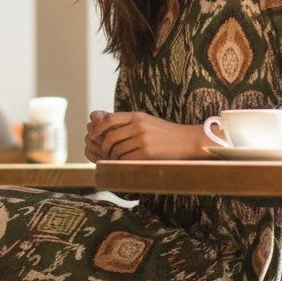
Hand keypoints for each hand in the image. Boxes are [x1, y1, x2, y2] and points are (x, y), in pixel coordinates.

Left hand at [85, 110, 208, 160]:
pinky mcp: (147, 153)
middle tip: (104, 154)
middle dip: (104, 147)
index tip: (93, 137)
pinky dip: (122, 163)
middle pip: (110, 137)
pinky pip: (126, 160)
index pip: (109, 119)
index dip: (97, 129)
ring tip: (116, 160)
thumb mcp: (146, 121)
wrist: (188, 141)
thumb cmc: (165, 133)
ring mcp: (143, 139)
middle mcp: (139, 125)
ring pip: (116, 150)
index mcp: (137, 116)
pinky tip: (125, 164)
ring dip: (113, 158)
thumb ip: (126, 122)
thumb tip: (100, 121)